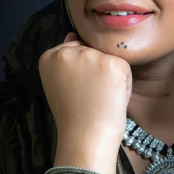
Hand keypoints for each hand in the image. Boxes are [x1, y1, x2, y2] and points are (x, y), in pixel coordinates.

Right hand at [39, 32, 132, 156]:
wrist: (84, 138)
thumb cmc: (74, 116)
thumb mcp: (61, 83)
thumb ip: (67, 59)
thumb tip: (73, 34)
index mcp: (48, 56)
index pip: (75, 50)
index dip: (81, 74)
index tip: (76, 93)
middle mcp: (66, 51)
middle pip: (93, 53)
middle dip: (96, 74)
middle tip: (88, 98)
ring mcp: (90, 56)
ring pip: (109, 60)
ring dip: (111, 79)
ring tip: (99, 99)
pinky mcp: (111, 63)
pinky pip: (125, 69)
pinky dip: (123, 86)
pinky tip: (111, 99)